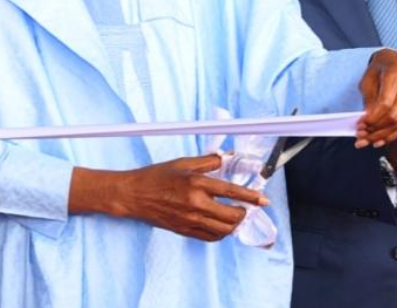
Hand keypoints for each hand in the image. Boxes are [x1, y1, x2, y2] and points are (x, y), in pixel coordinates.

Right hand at [69, 155, 268, 241]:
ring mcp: (190, 220)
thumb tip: (225, 159)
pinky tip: (221, 226)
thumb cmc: (155, 177)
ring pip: (223, 230)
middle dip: (244, 213)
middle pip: (231, 216)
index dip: (250, 196)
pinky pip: (210, 237)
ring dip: (234, 225)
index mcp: (196, 184)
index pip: (230, 192)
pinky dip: (220, 234)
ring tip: (236, 217)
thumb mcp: (182, 163)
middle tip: (247, 208)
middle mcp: (195, 204)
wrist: (133, 195)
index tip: (263, 199)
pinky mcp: (184, 230)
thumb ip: (206, 162)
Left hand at [356, 48, 396, 147]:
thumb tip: (367, 123)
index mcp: (396, 73)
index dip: (372, 118)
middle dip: (376, 130)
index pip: (385, 103)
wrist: (396, 60)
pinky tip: (381, 140)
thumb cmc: (380, 69)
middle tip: (361, 136)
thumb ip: (368, 101)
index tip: (360, 125)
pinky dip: (393, 134)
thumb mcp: (368, 80)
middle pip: (395, 115)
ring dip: (383, 135)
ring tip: (368, 141)